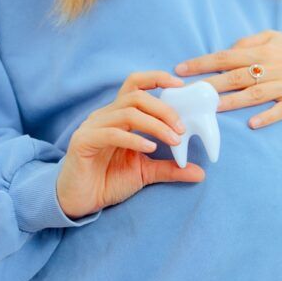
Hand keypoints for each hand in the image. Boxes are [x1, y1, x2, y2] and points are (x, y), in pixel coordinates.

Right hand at [57, 71, 204, 218]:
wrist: (80, 201)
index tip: (181, 85)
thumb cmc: (109, 180)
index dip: (158, 78)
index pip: (136, 84)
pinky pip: (111, 133)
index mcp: (120, 115)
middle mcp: (105, 115)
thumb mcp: (146, 172)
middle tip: (182, 128)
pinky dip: (134, 139)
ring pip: (128, 113)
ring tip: (173, 140)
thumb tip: (200, 173)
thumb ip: (171, 168)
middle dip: (164, 109)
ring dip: (155, 125)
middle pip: (137, 96)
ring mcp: (93, 127)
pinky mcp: (84, 142)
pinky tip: (150, 149)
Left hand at [175, 30, 281, 128]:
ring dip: (234, 101)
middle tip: (188, 93)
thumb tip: (226, 51)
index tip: (180, 70)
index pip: (226, 56)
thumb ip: (248, 42)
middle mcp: (273, 67)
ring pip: (256, 93)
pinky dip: (268, 116)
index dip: (202, 63)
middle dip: (210, 83)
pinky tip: (253, 124)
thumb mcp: (274, 38)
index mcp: (263, 51)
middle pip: (236, 76)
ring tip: (213, 108)